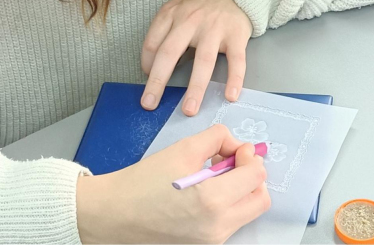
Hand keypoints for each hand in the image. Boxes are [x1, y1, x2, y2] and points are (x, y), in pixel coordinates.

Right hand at [77, 125, 270, 243]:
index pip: (257, 177)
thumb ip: (219, 139)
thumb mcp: (185, 148)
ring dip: (241, 189)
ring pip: (247, 212)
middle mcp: (217, 228)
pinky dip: (229, 203)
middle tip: (232, 161)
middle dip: (252, 175)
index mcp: (213, 201)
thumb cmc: (146, 180)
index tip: (236, 149)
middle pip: (260, 200)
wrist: (114, 214)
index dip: (250, 157)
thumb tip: (239, 147)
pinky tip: (206, 190)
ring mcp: (211, 242)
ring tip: (214, 174)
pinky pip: (231, 222)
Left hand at [140, 0, 252, 115]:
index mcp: (173, 13)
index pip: (153, 42)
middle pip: (171, 52)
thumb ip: (165, 31)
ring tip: (189, 109)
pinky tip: (230, 95)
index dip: (147, 64)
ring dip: (196, 87)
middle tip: (150, 104)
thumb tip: (153, 66)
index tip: (148, 78)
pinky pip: (236, 60)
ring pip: (204, 61)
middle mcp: (192, 20)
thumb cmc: (202, 5)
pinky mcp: (237, 35)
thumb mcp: (178, 8)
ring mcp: (215, 28)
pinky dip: (234, 78)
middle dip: (158, 81)